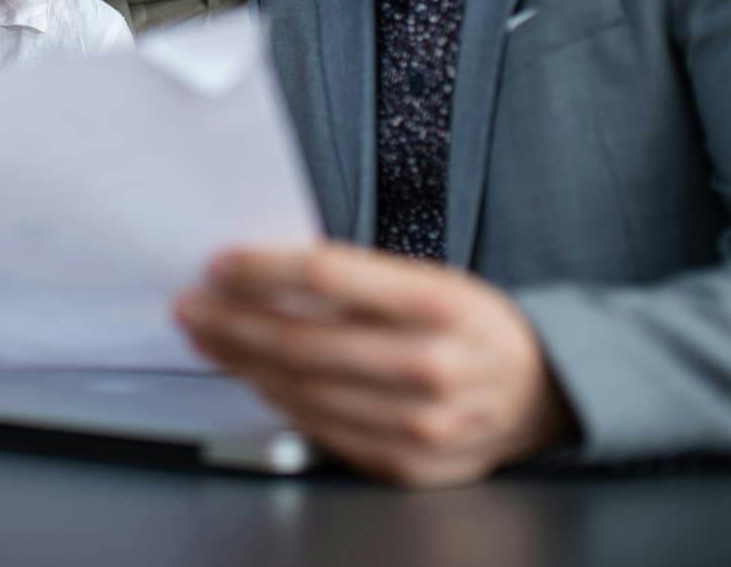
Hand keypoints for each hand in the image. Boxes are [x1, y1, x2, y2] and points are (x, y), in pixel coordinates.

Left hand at [174, 242, 574, 487]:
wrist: (539, 392)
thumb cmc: (471, 325)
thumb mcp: (430, 279)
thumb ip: (355, 279)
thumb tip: (262, 275)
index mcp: (441, 303)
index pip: (326, 276)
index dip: (261, 269)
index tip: (218, 263)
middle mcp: (433, 366)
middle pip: (303, 343)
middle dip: (231, 323)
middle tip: (191, 307)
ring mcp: (421, 425)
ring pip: (303, 393)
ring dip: (242, 364)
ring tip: (209, 339)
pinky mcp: (407, 466)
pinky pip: (321, 432)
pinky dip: (279, 403)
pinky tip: (255, 379)